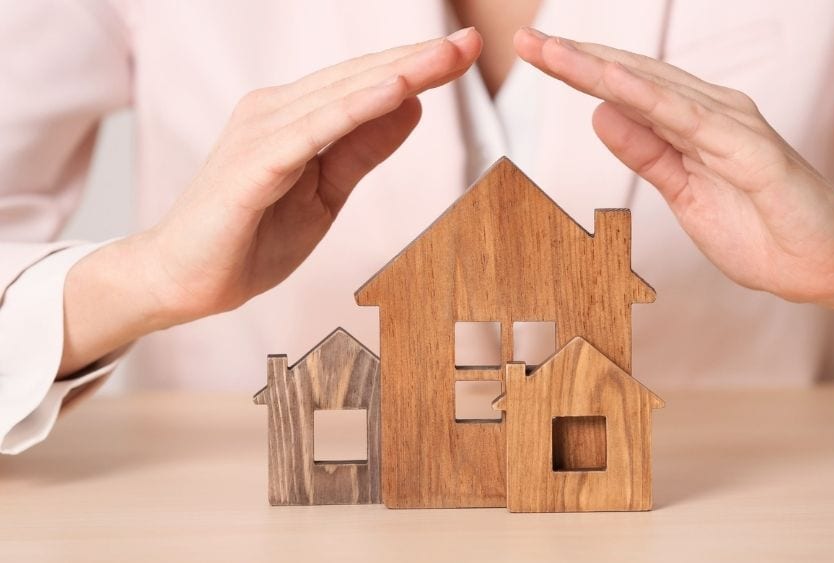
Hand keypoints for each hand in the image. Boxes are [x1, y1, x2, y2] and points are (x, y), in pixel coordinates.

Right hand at [59, 29, 482, 375]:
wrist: (186, 281)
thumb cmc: (252, 236)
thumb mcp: (327, 193)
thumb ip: (364, 150)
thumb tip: (412, 107)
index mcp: (294, 116)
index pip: (364, 83)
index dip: (416, 66)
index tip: (466, 50)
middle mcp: (276, 111)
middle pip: (359, 78)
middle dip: (419, 59)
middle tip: (473, 40)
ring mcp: (262, 133)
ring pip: (342, 95)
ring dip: (399, 73)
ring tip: (447, 55)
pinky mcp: (254, 165)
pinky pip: (314, 132)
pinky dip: (356, 109)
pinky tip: (396, 92)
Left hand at [514, 28, 833, 342]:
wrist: (827, 263)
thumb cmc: (762, 230)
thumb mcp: (684, 194)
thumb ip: (647, 154)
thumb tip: (600, 116)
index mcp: (692, 125)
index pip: (626, 92)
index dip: (578, 72)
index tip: (533, 57)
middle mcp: (711, 113)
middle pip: (633, 79)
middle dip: (577, 59)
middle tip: (526, 41)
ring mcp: (731, 127)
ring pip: (653, 89)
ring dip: (601, 68)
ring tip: (555, 51)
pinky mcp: (750, 150)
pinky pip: (688, 120)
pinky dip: (648, 99)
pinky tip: (610, 84)